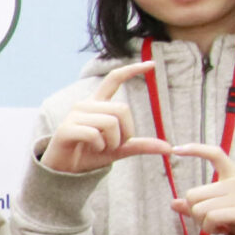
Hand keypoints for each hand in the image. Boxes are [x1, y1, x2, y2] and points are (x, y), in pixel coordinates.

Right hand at [39, 62, 172, 173]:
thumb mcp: (119, 150)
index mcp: (98, 104)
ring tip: (101, 148)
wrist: (65, 170)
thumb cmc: (90, 155)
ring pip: (110, 122)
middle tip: (115, 145)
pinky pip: (94, 134)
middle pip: (122, 109)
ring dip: (112, 142)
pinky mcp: (66, 129)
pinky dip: (99, 147)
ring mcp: (74, 115)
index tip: (152, 64)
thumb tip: (169, 148)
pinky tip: (91, 149)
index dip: (132, 70)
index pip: (114, 79)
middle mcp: (85, 105)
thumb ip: (140, 145)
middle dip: (126, 132)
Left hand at [171, 144, 234, 234]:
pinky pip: (211, 218)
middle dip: (194, 212)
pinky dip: (210, 228)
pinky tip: (222, 230)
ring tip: (218, 226)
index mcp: (232, 174)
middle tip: (208, 220)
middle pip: (192, 195)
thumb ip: (198, 204)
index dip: (195, 149)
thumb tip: (173, 203)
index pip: (215, 154)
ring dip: (203, 224)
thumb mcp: (220, 206)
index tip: (175, 149)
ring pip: (199, 209)